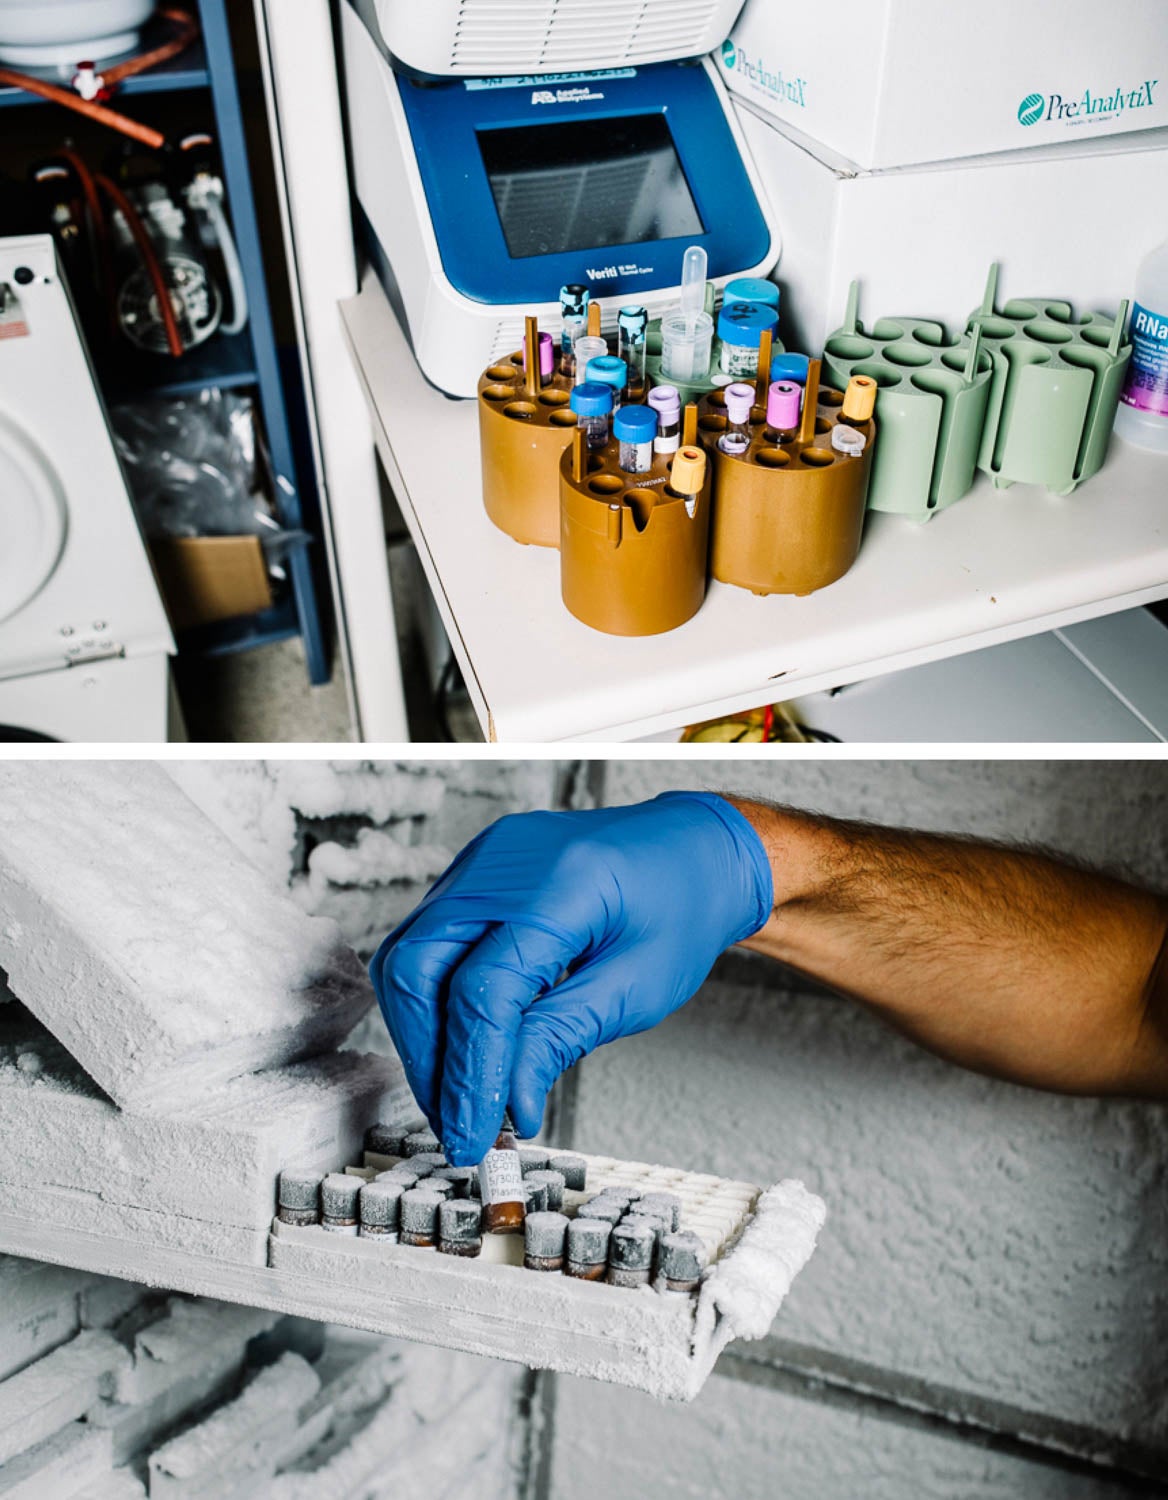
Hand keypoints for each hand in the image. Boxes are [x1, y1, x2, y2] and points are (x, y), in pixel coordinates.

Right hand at [369, 792, 772, 1165]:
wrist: (691, 848)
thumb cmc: (679, 909)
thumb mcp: (636, 987)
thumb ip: (560, 1037)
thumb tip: (507, 1104)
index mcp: (560, 885)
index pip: (482, 989)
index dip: (470, 1072)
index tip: (474, 1137)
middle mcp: (504, 862)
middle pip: (417, 965)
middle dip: (426, 1057)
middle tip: (456, 1124)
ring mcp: (482, 860)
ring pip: (408, 955)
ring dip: (422, 1035)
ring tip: (458, 1097)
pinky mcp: (474, 872)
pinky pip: (428, 940)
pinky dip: (435, 1001)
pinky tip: (465, 1046)